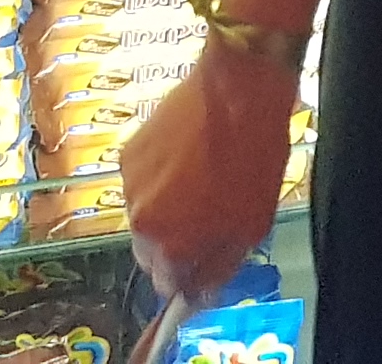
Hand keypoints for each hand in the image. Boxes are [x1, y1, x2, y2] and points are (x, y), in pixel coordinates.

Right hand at [120, 36, 299, 305]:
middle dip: (175, 245)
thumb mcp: (252, 223)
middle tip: (206, 220)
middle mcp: (141, 222)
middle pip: (151, 254)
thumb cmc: (252, 156)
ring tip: (200, 181)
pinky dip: (158, 179)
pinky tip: (186, 158)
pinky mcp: (128, 153)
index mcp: (172, 246)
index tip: (203, 264)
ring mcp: (130, 185)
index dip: (188, 277)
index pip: (167, 285)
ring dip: (167, 210)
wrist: (237, 86)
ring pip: (146, 217)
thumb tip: (197, 294)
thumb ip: (220, 266)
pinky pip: (141, 183)